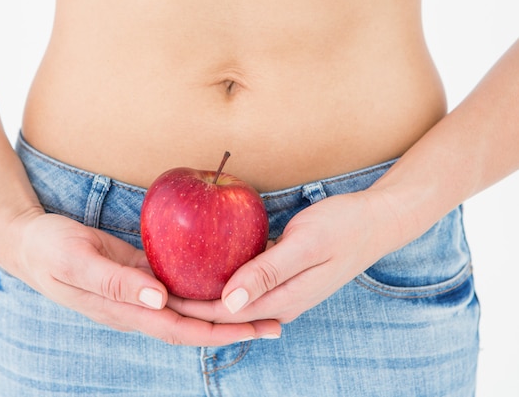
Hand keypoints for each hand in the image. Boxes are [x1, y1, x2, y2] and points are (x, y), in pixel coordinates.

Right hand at [0, 210, 280, 345]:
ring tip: (264, 304)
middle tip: (278, 320)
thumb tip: (159, 299)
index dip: (220, 330)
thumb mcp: (76, 261)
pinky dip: (206, 286)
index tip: (256, 327)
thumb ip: (116, 281)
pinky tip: (228, 277)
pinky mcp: (143, 273)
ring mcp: (143, 292)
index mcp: (126, 310)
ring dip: (227, 310)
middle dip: (236, 326)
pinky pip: (180, 284)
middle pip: (196, 324)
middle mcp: (140, 307)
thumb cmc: (49, 250)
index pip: (182, 328)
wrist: (29, 241)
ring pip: (191, 307)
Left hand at [168, 190, 399, 323]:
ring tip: (172, 275)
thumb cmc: (344, 227)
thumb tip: (228, 300)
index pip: (223, 312)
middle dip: (190, 300)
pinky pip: (246, 280)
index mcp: (283, 299)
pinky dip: (224, 274)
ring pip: (234, 296)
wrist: (378, 221)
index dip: (188, 305)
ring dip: (205, 289)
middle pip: (224, 309)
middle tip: (155, 284)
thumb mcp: (306, 244)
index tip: (157, 293)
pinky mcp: (284, 275)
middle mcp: (280, 301)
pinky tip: (206, 261)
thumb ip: (267, 273)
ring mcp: (283, 290)